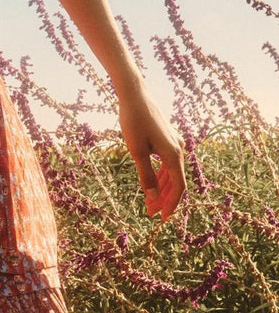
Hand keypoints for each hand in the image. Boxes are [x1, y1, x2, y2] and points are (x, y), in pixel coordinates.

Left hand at [117, 82, 186, 221]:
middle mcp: (179, 149)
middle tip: (150, 213)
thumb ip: (146, 176)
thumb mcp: (137, 152)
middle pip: (176, 181)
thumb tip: (153, 199)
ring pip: (172, 172)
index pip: (178, 187)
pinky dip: (162, 175)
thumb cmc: (134, 121)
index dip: (171, 204)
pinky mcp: (167, 137)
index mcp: (174, 155)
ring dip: (162, 188)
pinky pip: (168, 162)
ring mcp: (174, 143)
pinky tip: (153, 181)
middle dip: (164, 199)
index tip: (161, 218)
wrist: (134, 94)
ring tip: (150, 201)